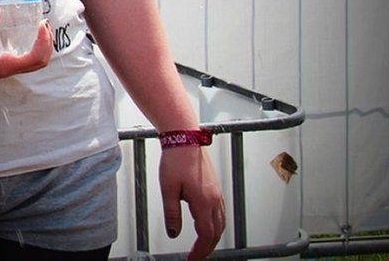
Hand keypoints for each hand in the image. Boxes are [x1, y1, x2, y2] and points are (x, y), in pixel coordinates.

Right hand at [0, 9, 52, 85]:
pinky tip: (18, 31)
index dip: (44, 42)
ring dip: (39, 44)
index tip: (41, 24)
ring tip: (36, 26)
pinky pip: (20, 55)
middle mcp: (6, 69)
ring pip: (30, 60)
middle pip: (39, 62)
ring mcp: (2, 66)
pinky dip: (27, 44)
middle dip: (46, 43)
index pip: (36, 58)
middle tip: (43, 22)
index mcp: (4, 67)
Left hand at [158, 145, 225, 259]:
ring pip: (220, 224)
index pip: (205, 235)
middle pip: (216, 232)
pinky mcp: (215, 189)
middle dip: (207, 248)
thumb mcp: (168, 189)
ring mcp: (217, 194)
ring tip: (202, 246)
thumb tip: (174, 233)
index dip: (200, 250)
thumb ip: (171, 213)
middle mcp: (214, 200)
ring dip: (213, 238)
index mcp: (203, 202)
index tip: (192, 259)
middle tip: (196, 257)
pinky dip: (215, 226)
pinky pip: (220, 213)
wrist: (185, 140)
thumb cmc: (176, 160)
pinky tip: (208, 226)